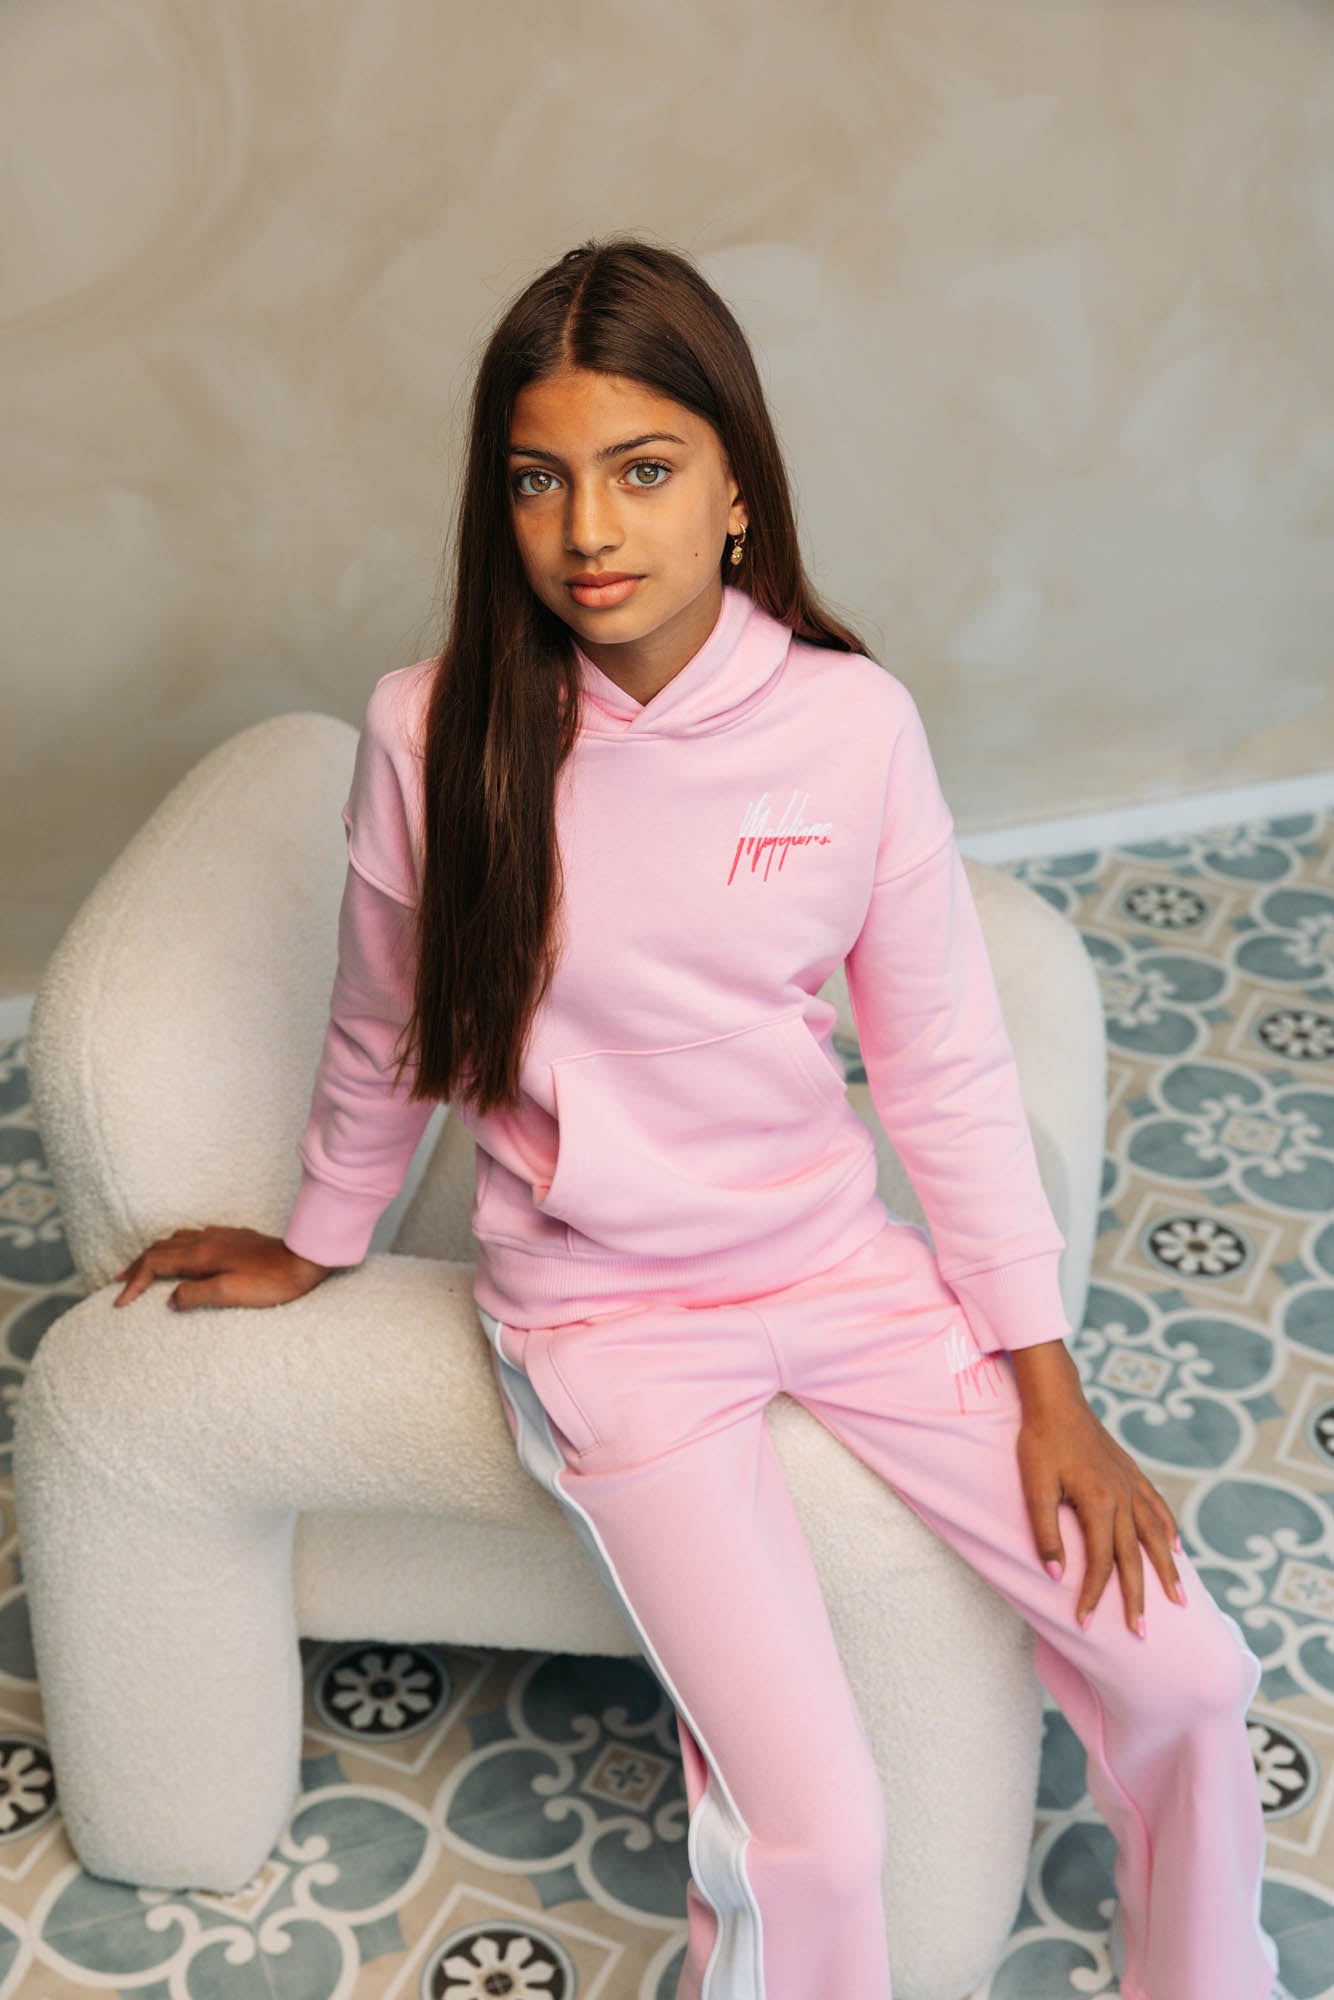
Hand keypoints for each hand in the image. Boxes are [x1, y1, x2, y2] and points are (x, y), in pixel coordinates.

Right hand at [112, 1226, 334, 1311]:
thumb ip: (196, 1295)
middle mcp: (206, 1240)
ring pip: (176, 1240)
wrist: (303, 1261)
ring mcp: (220, 1236)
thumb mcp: (231, 1293)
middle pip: (160, 1248)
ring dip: (155, 1254)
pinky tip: (182, 1255)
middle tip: (119, 1282)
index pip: (155, 1263)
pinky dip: (176, 1247)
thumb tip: (171, 1300)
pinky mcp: (233, 1237)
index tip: (120, 1302)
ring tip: (143, 1268)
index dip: (135, 1282)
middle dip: (137, 1266)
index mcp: (201, 1254)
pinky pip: (193, 1237)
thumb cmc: (270, 1282)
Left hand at [1015, 1389, 1185, 1635]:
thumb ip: (1046, 1533)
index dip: (1093, 1595)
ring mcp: (1132, 1485)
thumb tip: (1056, 1576)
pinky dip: (1169, 1531)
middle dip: (1137, 1598)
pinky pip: (1158, 1508)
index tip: (1086, 1623)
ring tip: (1178, 1600)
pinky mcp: (1132, 1473)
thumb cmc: (1040, 1442)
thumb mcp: (1035, 1487)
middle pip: (1134, 1558)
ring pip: (1156, 1536)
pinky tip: (1176, 1549)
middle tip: (1142, 1633)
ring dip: (1166, 1571)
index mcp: (1099, 1503)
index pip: (1100, 1563)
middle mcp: (1123, 1497)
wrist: (1057, 1399)